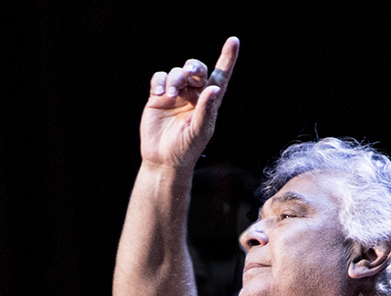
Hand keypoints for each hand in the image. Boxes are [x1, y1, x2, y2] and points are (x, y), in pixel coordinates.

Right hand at [139, 37, 238, 171]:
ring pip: (177, 72)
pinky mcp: (158, 97)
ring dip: (175, 78)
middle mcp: (193, 95)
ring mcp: (175, 94)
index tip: (233, 41)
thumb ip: (205, 110)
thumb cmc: (186, 149)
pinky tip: (160, 94)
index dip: (227, 58)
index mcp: (209, 101)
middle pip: (197, 69)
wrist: (163, 160)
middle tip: (191, 73)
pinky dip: (160, 81)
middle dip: (194, 67)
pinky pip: (159, 78)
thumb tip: (212, 89)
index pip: (220, 75)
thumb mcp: (199, 131)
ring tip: (171, 94)